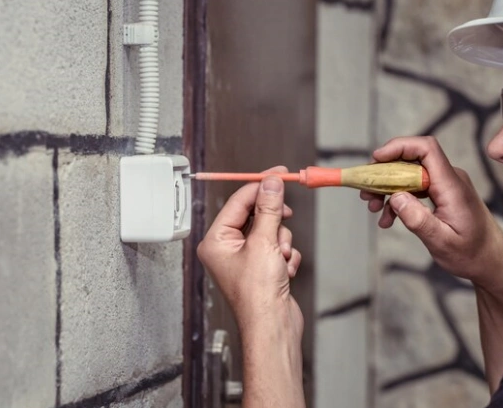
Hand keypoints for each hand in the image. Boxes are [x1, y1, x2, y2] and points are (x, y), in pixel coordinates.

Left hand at [197, 166, 302, 335]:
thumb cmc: (258, 295)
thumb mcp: (264, 242)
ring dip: (282, 242)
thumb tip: (270, 183)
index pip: (238, 201)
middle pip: (255, 215)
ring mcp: (245, 260)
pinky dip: (286, 256)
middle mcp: (226, 249)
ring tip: (281, 258)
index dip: (260, 185)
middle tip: (285, 216)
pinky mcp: (262, 269)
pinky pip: (278, 247)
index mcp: (216, 240)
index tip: (279, 174)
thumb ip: (268, 208)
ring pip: (271, 231)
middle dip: (274, 222)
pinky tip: (285, 271)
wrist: (273, 328)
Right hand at [360, 137, 502, 290]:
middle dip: (384, 173)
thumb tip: (395, 197)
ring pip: (409, 174)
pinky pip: (414, 187)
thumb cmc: (472, 254)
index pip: (426, 149)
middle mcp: (449, 179)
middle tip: (366, 193)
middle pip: (411, 160)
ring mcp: (445, 185)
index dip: (399, 147)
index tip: (376, 159)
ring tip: (373, 208)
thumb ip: (418, 220)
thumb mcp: (442, 242)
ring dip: (388, 188)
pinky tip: (388, 218)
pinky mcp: (441, 193)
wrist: (491, 261)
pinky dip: (398, 199)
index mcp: (452, 186)